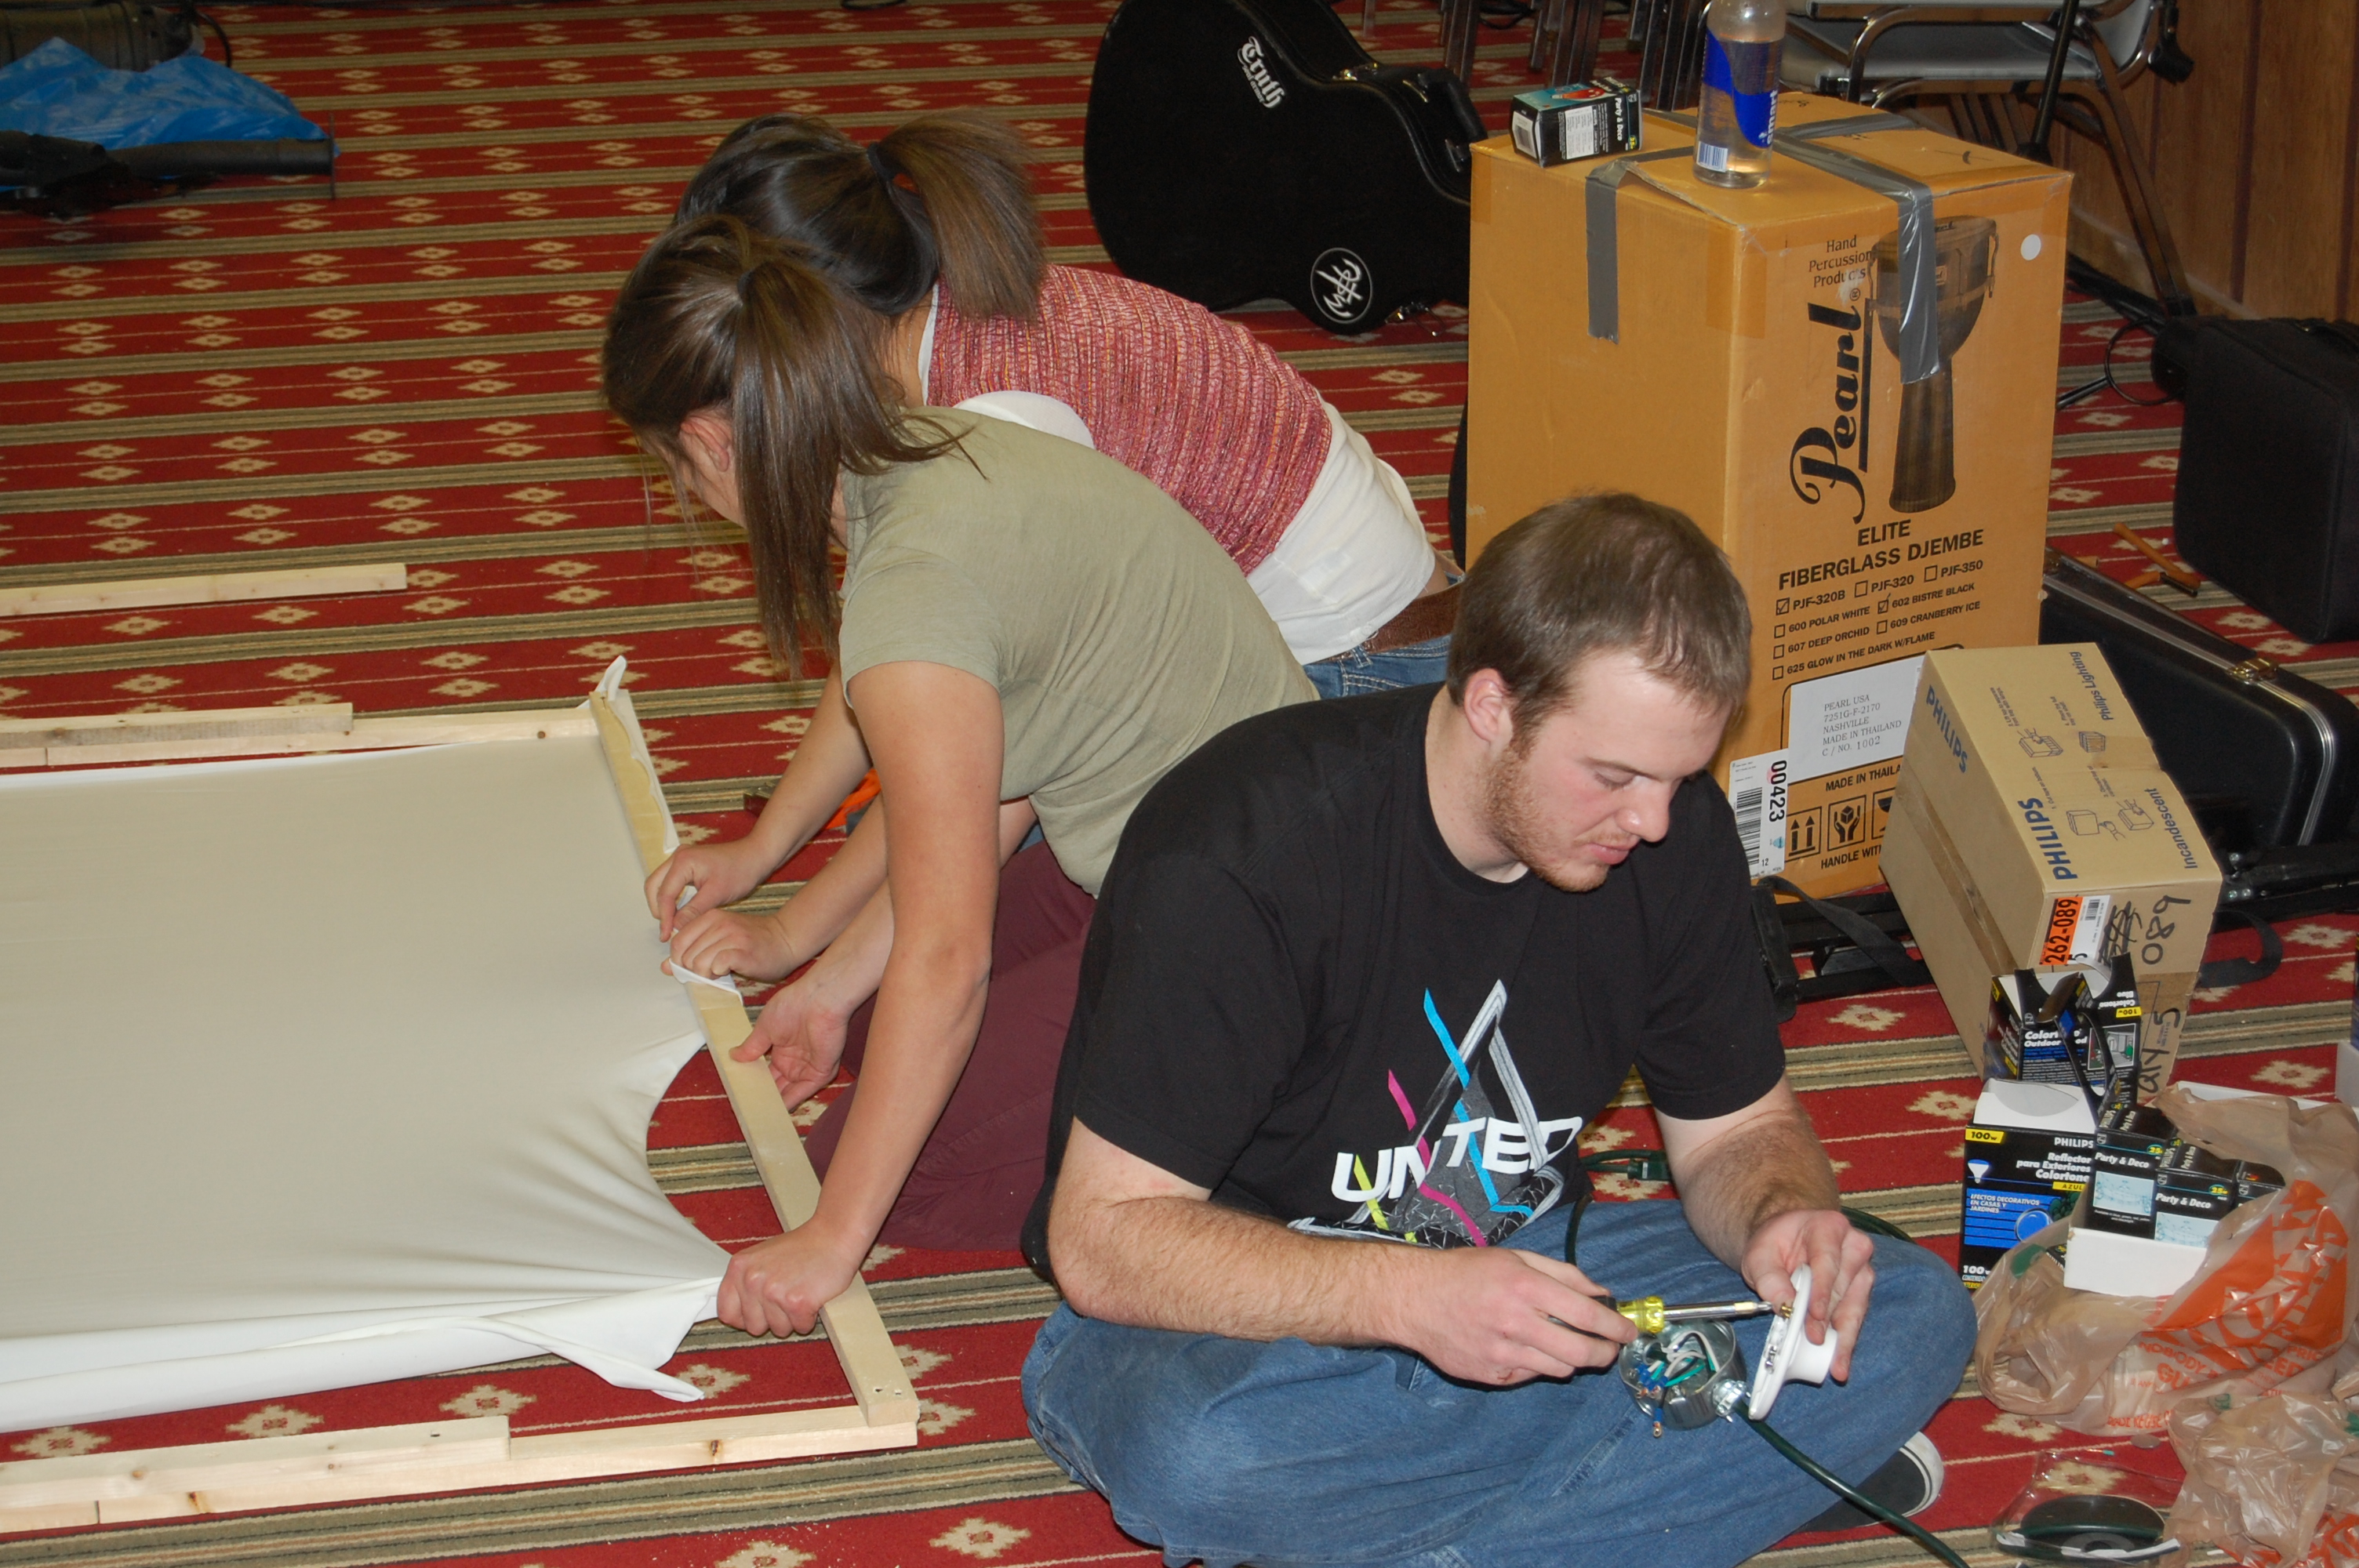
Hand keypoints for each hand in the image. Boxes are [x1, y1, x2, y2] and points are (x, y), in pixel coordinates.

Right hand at [646, 837, 777, 941]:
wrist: (755, 856)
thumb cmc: (741, 870)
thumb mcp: (717, 894)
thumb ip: (693, 911)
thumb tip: (675, 928)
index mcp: (683, 861)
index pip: (664, 894)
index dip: (664, 918)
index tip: (666, 935)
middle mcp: (678, 857)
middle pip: (654, 886)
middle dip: (658, 909)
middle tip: (666, 930)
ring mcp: (681, 859)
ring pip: (660, 884)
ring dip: (663, 904)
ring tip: (671, 924)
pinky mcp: (687, 864)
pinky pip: (670, 882)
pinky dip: (671, 898)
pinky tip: (679, 913)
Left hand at [667, 907, 799, 985]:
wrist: (786, 940)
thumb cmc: (753, 942)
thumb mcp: (718, 939)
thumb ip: (692, 949)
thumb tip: (666, 967)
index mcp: (710, 917)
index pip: (677, 942)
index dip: (680, 960)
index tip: (694, 966)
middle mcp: (719, 924)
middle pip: (686, 956)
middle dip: (694, 970)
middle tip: (711, 970)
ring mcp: (731, 937)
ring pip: (698, 963)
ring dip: (706, 974)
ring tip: (720, 971)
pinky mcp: (742, 951)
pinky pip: (717, 967)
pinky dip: (719, 974)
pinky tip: (730, 970)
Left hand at [717, 1222, 866, 1337]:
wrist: (833, 1236)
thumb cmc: (802, 1248)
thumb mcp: (761, 1258)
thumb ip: (745, 1282)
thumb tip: (734, 1314)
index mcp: (739, 1267)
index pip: (726, 1312)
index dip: (744, 1317)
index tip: (759, 1311)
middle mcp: (752, 1280)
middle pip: (753, 1327)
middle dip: (772, 1319)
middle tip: (786, 1297)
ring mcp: (773, 1292)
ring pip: (778, 1330)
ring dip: (792, 1318)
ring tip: (801, 1292)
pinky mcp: (797, 1303)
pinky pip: (801, 1327)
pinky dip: (810, 1317)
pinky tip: (813, 1296)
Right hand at [731, 971, 853, 1107]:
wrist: (819, 1000)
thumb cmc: (792, 1006)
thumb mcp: (764, 1028)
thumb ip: (752, 1046)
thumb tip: (733, 1055)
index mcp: (781, 1047)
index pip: (767, 1070)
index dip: (756, 1080)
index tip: (742, 1091)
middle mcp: (795, 1059)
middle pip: (778, 1083)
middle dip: (765, 1095)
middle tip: (749, 1109)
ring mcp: (808, 1066)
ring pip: (789, 1090)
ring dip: (776, 1103)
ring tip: (759, 1117)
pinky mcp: (820, 1072)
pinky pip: (803, 1092)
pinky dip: (791, 1102)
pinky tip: (777, 1113)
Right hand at [1387, 1247, 1635, 1385]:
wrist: (1414, 1299)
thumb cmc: (1466, 1272)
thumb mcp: (1516, 1258)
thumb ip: (1563, 1274)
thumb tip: (1601, 1294)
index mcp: (1525, 1287)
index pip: (1587, 1315)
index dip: (1616, 1326)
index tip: (1629, 1330)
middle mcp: (1516, 1322)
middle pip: (1580, 1352)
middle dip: (1604, 1353)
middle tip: (1609, 1348)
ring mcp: (1502, 1352)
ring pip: (1559, 1369)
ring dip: (1573, 1360)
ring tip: (1567, 1344)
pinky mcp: (1490, 1374)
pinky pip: (1530, 1375)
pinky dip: (1538, 1365)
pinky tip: (1527, 1348)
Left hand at [1741, 1208, 1874, 1380]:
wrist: (1784, 1242)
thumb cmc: (1774, 1245)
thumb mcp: (1760, 1255)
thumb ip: (1769, 1277)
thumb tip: (1785, 1305)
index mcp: (1828, 1227)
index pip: (1827, 1262)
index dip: (1822, 1291)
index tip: (1815, 1317)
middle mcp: (1853, 1245)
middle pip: (1842, 1287)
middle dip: (1828, 1319)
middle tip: (1816, 1343)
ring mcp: (1861, 1268)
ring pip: (1854, 1306)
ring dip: (1843, 1337)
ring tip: (1836, 1364)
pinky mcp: (1861, 1289)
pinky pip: (1855, 1316)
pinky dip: (1845, 1339)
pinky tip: (1840, 1360)